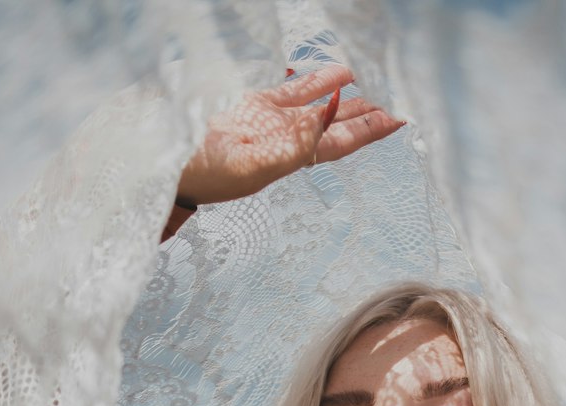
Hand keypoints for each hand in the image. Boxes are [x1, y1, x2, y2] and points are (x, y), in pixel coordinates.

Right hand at [176, 64, 404, 205]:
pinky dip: (315, 81)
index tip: (397, 119)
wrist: (168, 164)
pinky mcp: (253, 105)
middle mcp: (285, 142)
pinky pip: (292, 90)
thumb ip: (288, 147)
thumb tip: (324, 123)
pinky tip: (337, 72)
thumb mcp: (249, 164)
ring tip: (373, 86)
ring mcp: (270, 122)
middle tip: (396, 105)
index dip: (368, 132)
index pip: (339, 144)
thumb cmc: (204, 173)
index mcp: (288, 159)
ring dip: (345, 98)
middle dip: (366, 117)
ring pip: (318, 107)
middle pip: (336, 128)